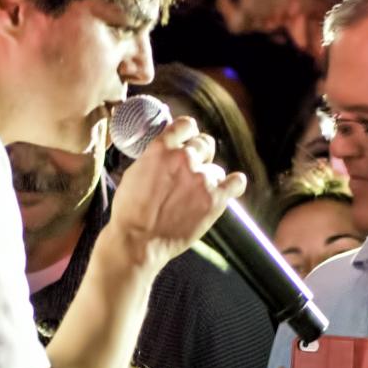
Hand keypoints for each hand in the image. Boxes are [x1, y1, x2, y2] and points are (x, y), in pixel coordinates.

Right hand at [108, 116, 245, 268]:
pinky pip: (236, 182)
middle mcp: (184, 159)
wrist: (138, 241)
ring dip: (208, 177)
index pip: (186, 125)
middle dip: (199, 154)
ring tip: (195, 194)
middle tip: (189, 171)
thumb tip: (165, 150)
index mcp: (161, 149)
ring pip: (216, 168)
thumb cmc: (130, 211)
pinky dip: (233, 184)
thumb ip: (153, 157)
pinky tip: (226, 189)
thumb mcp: (133, 173)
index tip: (187, 139)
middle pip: (205, 143)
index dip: (188, 132)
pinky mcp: (216, 199)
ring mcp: (202, 179)